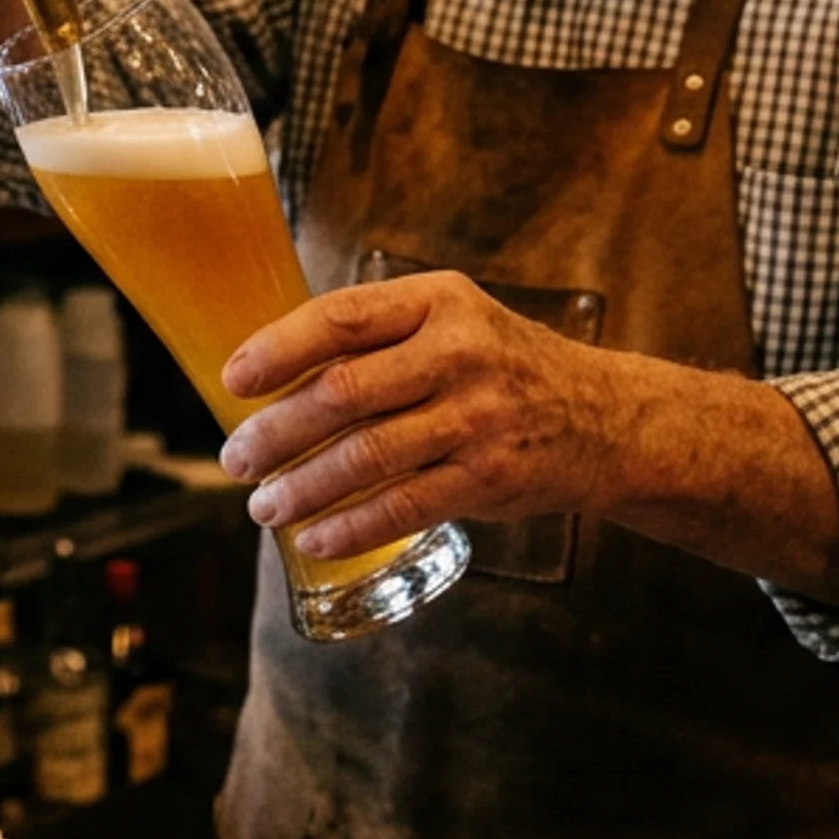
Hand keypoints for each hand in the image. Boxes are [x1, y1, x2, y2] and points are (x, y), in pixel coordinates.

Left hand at [214, 272, 641, 560]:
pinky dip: (350, 527)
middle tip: (236, 458)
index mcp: (440, 301)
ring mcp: (478, 417)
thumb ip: (378, 336)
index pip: (341, 318)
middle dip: (276, 431)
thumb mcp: (453, 320)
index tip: (233, 381)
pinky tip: (315, 538)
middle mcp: (460, 353)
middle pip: (342, 393)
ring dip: (303, 488)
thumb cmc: (502, 366)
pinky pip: (403, 506)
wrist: (605, 418)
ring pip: (366, 457)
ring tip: (264, 505)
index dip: (277, 350)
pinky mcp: (489, 477)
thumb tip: (271, 372)